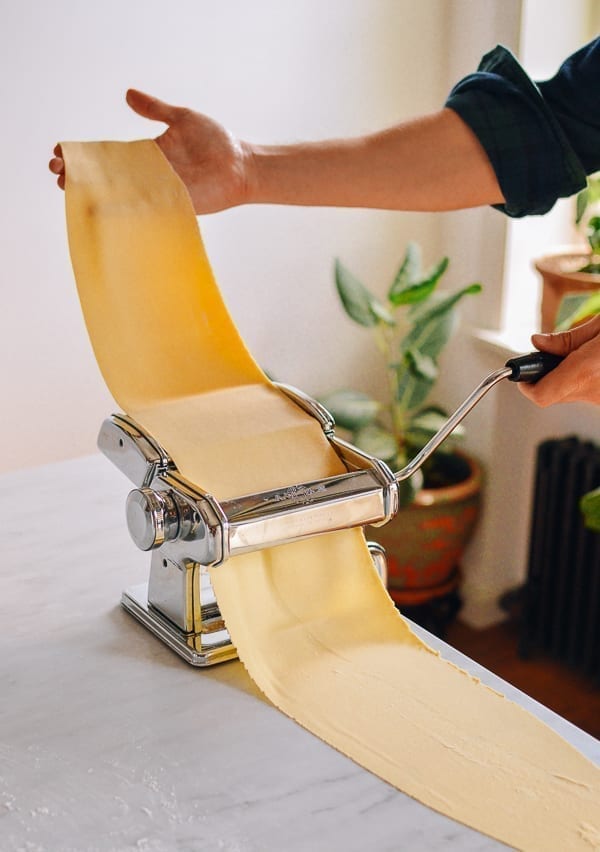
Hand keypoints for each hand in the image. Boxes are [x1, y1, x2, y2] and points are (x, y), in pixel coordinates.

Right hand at [49, 90, 253, 213]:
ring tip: (69, 190)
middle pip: (108, 177)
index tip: (61, 151)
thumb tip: (127, 95)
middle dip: (80, 174)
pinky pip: (143, 210)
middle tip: (57, 172)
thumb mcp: (182, 118)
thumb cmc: (216, 141)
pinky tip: (101, 211)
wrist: (241, 166)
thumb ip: (155, 110)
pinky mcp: (171, 206)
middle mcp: (149, 175)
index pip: (108, 154)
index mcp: (147, 153)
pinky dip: (123, 212)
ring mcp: (158, 192)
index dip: (85, 154)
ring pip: (119, 195)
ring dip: (94, 193)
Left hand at [519, 314, 599, 405]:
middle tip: (551, 354)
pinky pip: (585, 392)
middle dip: (546, 374)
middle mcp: (594, 391)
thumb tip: (538, 342)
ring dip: (566, 376)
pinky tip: (594, 363)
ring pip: (568, 393)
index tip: (522, 371)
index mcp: (586, 370)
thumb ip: (567, 339)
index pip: (541, 394)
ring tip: (582, 354)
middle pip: (552, 393)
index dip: (526, 384)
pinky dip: (582, 379)